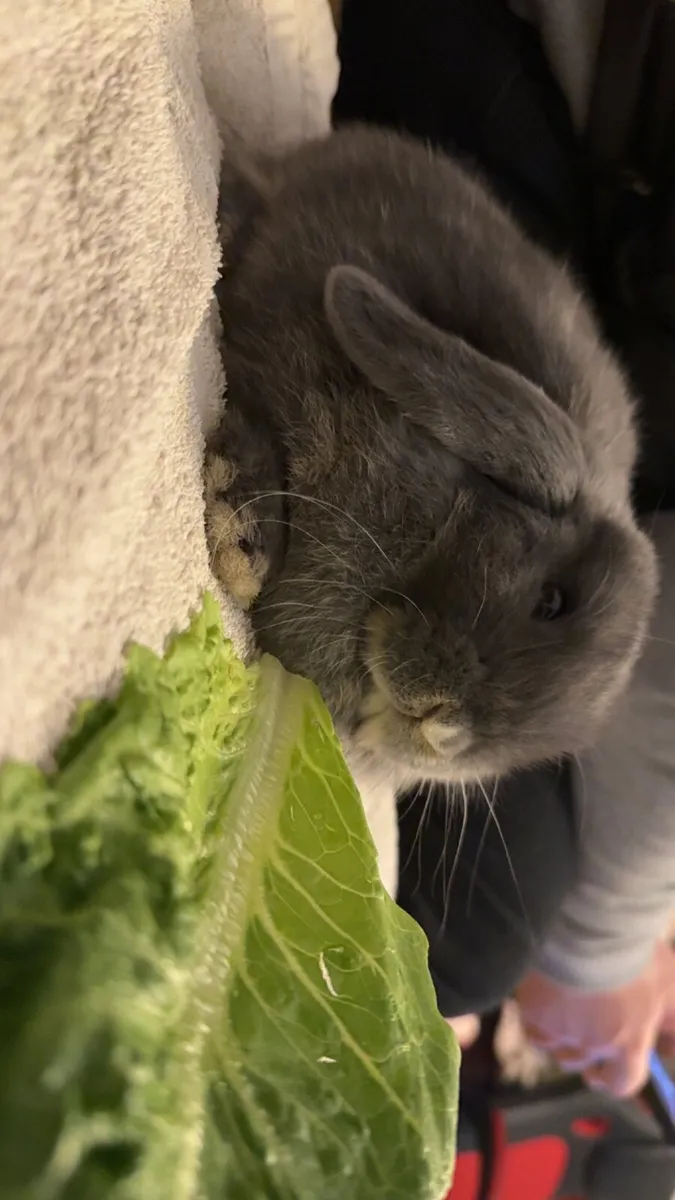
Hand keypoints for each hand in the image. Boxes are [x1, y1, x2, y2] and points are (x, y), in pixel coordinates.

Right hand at [515, 942, 674, 1096]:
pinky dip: (538, 1019)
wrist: (587, 924)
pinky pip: (532, 1028)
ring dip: (560, 1036)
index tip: (606, 1070)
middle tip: (586, 1024)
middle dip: (584, 1051)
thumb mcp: (671, 985)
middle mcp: (592, 1044)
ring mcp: (559, 1030)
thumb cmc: (632, 952)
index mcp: (628, 1043)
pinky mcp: (533, 1012)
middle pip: (581, 1064)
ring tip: (566, 1006)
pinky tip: (546, 998)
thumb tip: (669, 1049)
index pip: (621, 1083)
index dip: (613, 1078)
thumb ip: (673, 1023)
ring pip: (554, 1048)